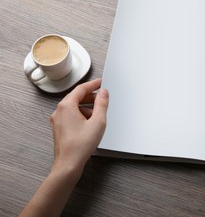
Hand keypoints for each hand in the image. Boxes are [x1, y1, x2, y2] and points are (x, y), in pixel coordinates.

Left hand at [21, 79, 108, 216]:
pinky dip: (81, 115)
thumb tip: (103, 93)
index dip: (93, 84)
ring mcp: (58, 120)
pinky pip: (71, 116)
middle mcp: (59, 111)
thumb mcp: (98, 122)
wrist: (68, 164)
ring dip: (87, 107)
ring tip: (99, 114)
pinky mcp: (59, 128)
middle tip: (102, 98)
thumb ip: (102, 104)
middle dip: (91, 97)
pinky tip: (91, 124)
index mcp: (66, 106)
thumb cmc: (80, 146)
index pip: (81, 89)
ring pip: (74, 107)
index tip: (101, 82)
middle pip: (76, 97)